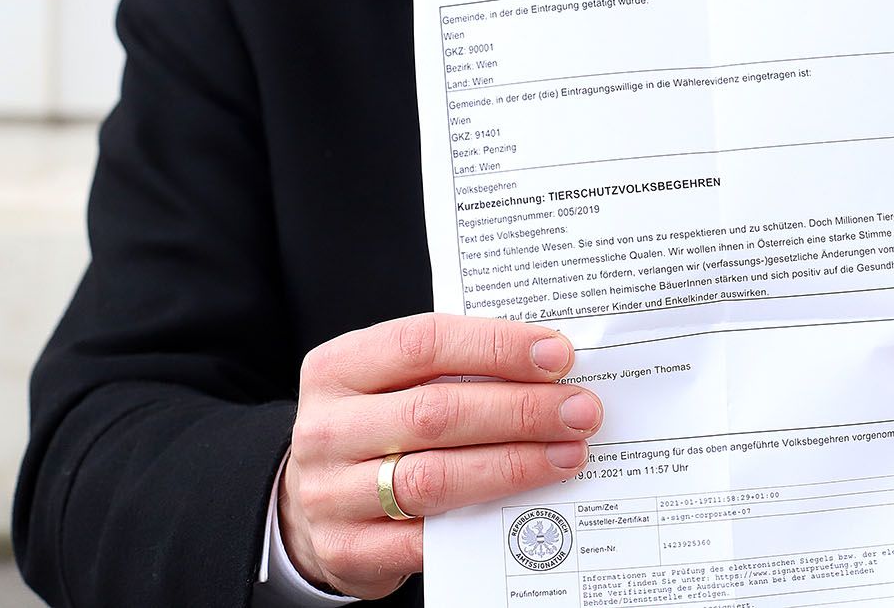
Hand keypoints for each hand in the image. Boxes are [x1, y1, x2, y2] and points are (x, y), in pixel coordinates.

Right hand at [279, 313, 601, 598]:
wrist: (313, 501)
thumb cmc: (380, 425)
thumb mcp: (396, 382)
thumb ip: (458, 370)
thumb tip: (551, 367)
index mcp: (339, 368)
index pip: (424, 343)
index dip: (497, 346)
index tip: (558, 355)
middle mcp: (326, 429)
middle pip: (436, 413)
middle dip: (520, 410)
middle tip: (579, 410)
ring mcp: (329, 493)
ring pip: (434, 477)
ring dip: (513, 465)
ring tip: (568, 454)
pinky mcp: (347, 549)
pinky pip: (425, 540)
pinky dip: (481, 523)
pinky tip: (528, 506)